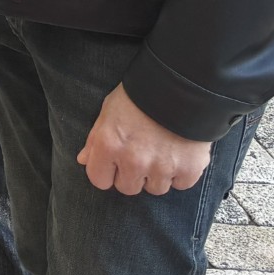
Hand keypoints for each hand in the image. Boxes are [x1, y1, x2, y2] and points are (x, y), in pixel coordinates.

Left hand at [77, 84, 210, 194]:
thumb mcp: (109, 111)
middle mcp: (133, 161)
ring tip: (161, 150)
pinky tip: (179, 153)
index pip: (99, 180)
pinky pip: (181, 184)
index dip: (107, 172)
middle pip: (128, 188)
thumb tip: (84, 160)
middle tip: (141, 154)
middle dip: (133, 175)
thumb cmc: (140, 96)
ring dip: (158, 175)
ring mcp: (162, 167)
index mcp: (109, 146)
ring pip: (155, 189)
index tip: (115, 164)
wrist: (181, 85)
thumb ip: (95, 139)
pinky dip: (181, 173)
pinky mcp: (188, 169)